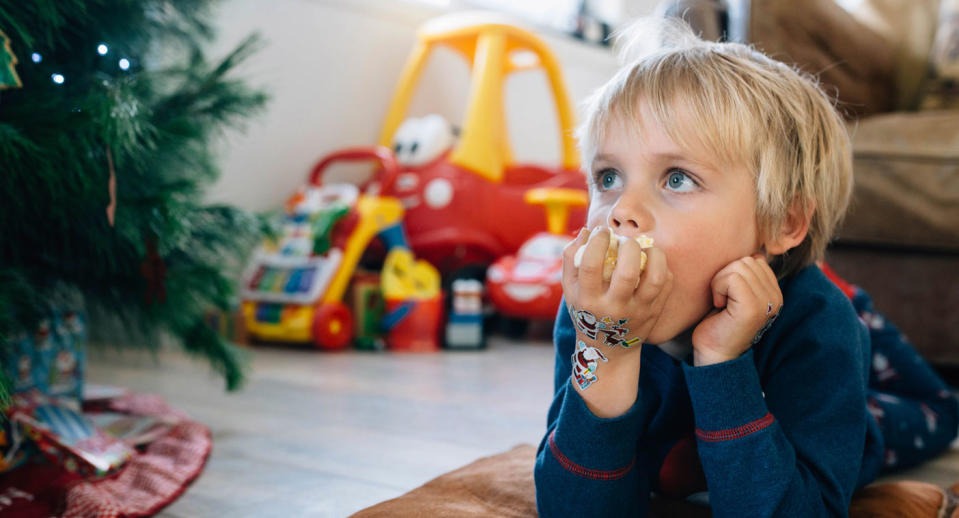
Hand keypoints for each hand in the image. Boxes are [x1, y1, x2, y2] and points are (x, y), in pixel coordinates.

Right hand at [562, 226, 671, 357]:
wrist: (608, 349)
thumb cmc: (586, 311)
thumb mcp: (570, 289)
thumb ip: (571, 258)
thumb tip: (587, 230)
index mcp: (588, 300)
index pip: (591, 265)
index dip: (598, 242)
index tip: (602, 232)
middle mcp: (614, 308)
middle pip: (627, 272)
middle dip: (629, 246)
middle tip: (626, 240)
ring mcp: (638, 312)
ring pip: (656, 278)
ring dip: (654, 254)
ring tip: (645, 248)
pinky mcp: (655, 312)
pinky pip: (667, 283)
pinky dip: (662, 267)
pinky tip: (651, 263)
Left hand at [691, 254, 781, 365]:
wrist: (713, 353)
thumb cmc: (718, 322)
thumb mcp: (735, 292)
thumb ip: (747, 274)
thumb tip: (756, 253)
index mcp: (774, 291)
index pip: (755, 260)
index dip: (733, 273)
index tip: (728, 296)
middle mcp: (776, 296)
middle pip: (746, 261)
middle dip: (725, 276)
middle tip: (722, 300)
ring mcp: (767, 301)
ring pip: (738, 267)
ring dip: (720, 283)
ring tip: (721, 304)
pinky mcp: (753, 307)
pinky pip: (731, 278)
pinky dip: (718, 289)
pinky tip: (719, 306)